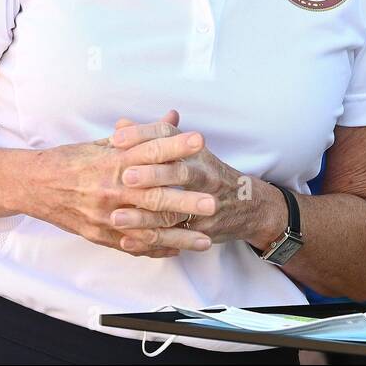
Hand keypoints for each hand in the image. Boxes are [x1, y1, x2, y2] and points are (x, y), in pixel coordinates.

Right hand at [29, 110, 215, 257]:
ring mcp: (105, 215)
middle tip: (212, 201)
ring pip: (147, 229)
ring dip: (178, 235)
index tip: (199, 141)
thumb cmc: (73, 160)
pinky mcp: (99, 234)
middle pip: (152, 195)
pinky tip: (178, 250)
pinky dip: (157, 249)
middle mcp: (110, 188)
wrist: (35, 185)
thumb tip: (173, 116)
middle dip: (185, 200)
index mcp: (112, 161)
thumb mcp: (106, 143)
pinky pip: (133, 246)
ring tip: (205, 239)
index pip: (148, 150)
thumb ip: (143, 134)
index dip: (175, 145)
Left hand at [108, 118, 286, 250]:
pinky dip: (150, 240)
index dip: (144, 135)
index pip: (170, 135)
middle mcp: (203, 173)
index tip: (117, 139)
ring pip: (175, 208)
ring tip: (116, 217)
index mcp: (195, 151)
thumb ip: (152, 139)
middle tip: (125, 177)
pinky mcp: (203, 229)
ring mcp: (206, 202)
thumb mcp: (186, 151)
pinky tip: (126, 241)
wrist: (249, 206)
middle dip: (152, 174)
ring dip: (144, 215)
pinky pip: (175, 236)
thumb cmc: (208, 174)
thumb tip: (120, 124)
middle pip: (179, 171)